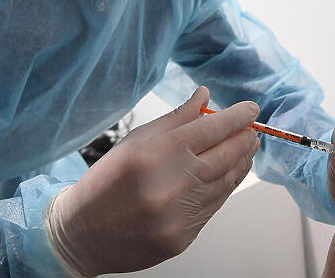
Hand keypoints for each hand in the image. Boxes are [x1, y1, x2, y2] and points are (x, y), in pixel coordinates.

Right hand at [44, 87, 259, 276]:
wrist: (82, 234)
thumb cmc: (106, 183)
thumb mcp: (135, 141)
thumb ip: (176, 119)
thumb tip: (205, 97)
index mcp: (157, 155)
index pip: (211, 128)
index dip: (237, 117)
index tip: (251, 109)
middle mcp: (171, 185)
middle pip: (226, 155)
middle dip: (244, 139)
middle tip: (252, 129)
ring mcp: (179, 215)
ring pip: (225, 182)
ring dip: (241, 162)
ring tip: (246, 149)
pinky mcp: (183, 237)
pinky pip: (215, 205)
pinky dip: (226, 186)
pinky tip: (230, 173)